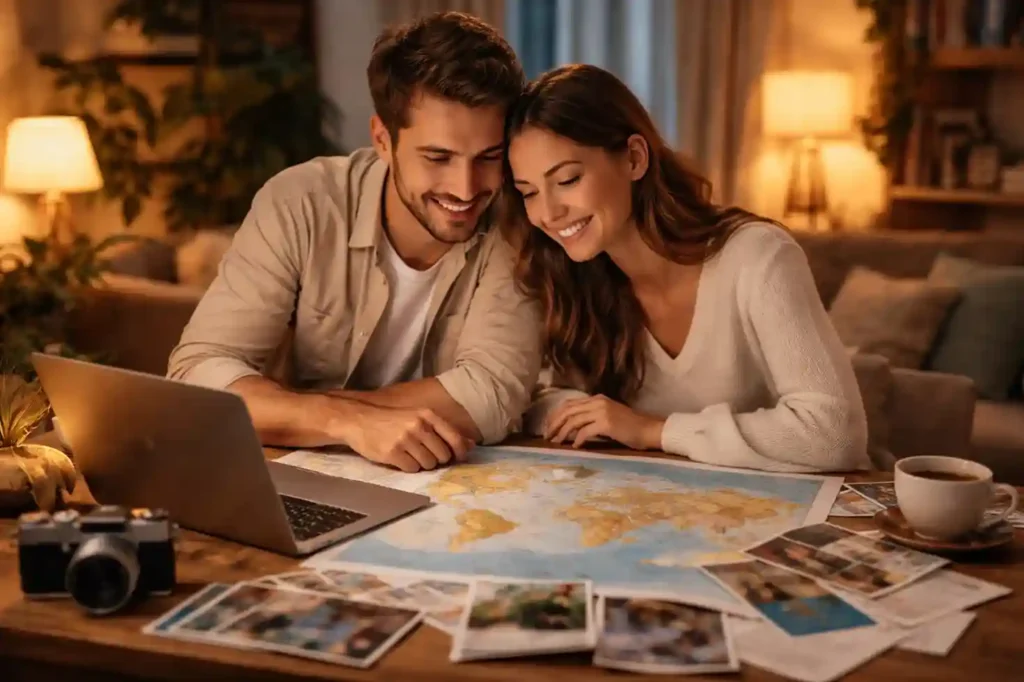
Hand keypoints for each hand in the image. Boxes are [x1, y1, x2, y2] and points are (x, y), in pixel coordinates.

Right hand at [335, 403, 474, 472]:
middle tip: (425, 454)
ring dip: (422, 464)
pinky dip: (408, 467)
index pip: (454, 438)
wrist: (358, 420)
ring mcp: (405, 439)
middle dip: (437, 459)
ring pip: (428, 464)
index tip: (457, 458)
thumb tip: (471, 444)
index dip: (459, 452)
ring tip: (410, 455)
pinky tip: (400, 458)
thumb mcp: (418, 417)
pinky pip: (412, 469)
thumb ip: (444, 430)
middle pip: (442, 455)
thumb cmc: (392, 420)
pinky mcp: (392, 453)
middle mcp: (418, 426)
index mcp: (427, 415)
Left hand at [543, 395, 664, 449]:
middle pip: (568, 410)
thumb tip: (571, 429)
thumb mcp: (608, 416)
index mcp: (596, 399)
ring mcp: (602, 411)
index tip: (548, 427)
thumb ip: (591, 417)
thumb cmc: (629, 427)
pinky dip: (577, 439)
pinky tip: (574, 446)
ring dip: (562, 432)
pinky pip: (585, 431)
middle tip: (547, 436)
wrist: (648, 429)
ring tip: (556, 442)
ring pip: (574, 420)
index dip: (556, 415)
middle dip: (555, 423)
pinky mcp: (606, 423)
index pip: (569, 404)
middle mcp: (597, 402)